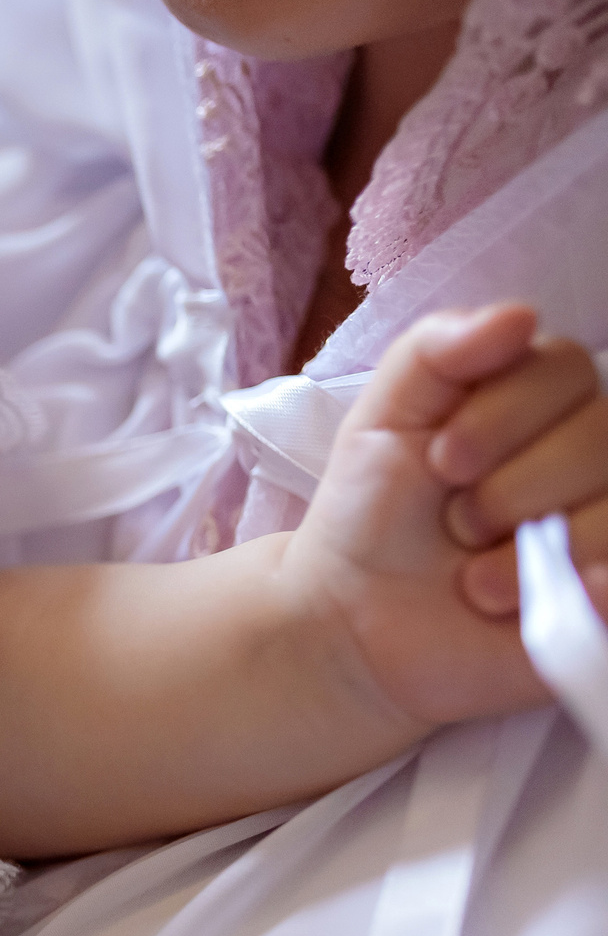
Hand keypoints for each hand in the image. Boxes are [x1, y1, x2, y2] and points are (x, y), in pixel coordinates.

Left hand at [286, 303, 604, 727]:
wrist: (353, 621)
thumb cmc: (372, 513)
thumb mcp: (384, 418)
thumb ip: (437, 349)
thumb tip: (521, 314)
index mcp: (542, 404)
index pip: (568, 368)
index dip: (504, 414)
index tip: (440, 461)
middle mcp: (589, 458)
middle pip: (603, 435)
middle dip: (509, 487)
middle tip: (454, 524)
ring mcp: (603, 524)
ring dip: (529, 551)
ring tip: (474, 581)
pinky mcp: (607, 594)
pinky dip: (587, 588)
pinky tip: (527, 607)